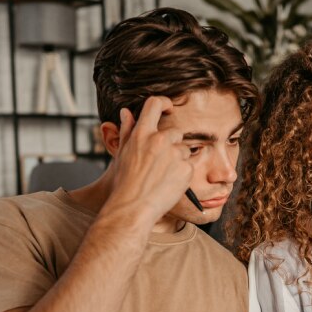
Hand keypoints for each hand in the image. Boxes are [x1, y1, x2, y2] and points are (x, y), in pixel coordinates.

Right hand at [104, 96, 193, 222]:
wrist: (133, 208)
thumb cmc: (124, 182)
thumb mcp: (122, 153)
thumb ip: (127, 130)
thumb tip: (126, 112)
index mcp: (142, 134)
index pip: (155, 104)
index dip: (164, 103)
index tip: (169, 108)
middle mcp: (159, 140)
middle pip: (175, 132)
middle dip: (171, 144)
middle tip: (159, 164)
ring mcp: (174, 154)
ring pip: (183, 150)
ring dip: (177, 160)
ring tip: (162, 176)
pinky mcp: (186, 169)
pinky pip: (189, 165)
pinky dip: (182, 173)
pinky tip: (169, 184)